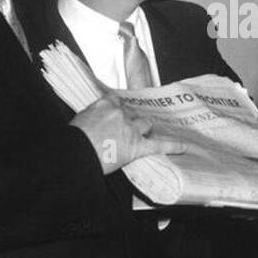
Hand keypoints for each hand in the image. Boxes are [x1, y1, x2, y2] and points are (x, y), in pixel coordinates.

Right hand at [71, 96, 185, 175]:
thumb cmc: (73, 140)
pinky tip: (184, 147)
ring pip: (145, 124)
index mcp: (104, 104)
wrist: (75, 155)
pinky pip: (158, 145)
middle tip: (123, 130)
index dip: (118, 109)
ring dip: (143, 130)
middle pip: (132, 113)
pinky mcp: (136, 146)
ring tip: (139, 136)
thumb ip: (93, 116)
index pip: (116, 102)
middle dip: (130, 121)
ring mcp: (130, 129)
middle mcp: (120, 114)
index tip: (116, 113)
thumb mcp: (79, 120)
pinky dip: (173, 146)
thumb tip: (95, 121)